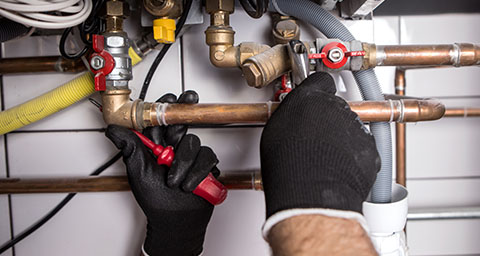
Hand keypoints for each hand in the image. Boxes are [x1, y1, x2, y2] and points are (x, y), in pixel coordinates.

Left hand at [105, 91, 219, 255]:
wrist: (175, 220)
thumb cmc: (154, 199)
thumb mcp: (137, 171)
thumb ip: (129, 147)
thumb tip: (112, 129)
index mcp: (155, 145)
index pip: (160, 119)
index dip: (166, 105)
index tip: (171, 96)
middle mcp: (173, 147)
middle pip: (181, 122)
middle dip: (184, 115)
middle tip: (187, 104)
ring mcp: (190, 156)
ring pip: (192, 142)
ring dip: (183, 163)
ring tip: (174, 180)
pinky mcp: (205, 165)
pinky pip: (206, 157)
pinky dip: (197, 172)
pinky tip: (189, 183)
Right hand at [260, 72, 380, 217]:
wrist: (310, 191)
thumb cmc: (288, 164)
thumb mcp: (275, 130)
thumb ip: (290, 115)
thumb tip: (291, 116)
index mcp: (311, 98)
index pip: (321, 81)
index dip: (318, 89)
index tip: (316, 94)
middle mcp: (337, 108)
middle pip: (336, 106)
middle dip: (327, 118)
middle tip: (314, 136)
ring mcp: (356, 127)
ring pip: (350, 127)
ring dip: (340, 138)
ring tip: (324, 157)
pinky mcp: (369, 148)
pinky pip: (362, 148)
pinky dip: (353, 157)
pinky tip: (337, 167)